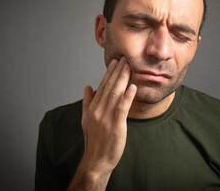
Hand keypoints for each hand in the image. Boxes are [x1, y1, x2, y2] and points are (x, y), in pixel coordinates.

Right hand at [68, 57, 136, 189]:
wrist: (97, 160)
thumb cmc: (94, 140)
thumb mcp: (86, 120)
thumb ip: (87, 102)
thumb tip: (87, 86)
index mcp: (92, 108)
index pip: (102, 86)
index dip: (109, 73)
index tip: (115, 62)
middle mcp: (98, 111)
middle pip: (109, 87)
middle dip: (117, 71)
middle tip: (124, 59)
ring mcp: (106, 118)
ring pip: (115, 94)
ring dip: (123, 79)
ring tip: (129, 67)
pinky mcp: (116, 126)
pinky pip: (122, 108)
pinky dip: (128, 96)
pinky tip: (133, 87)